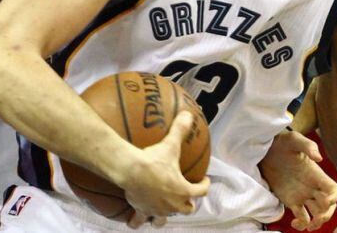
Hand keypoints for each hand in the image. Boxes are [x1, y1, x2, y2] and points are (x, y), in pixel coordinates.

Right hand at [122, 112, 209, 227]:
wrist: (131, 171)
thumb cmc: (154, 160)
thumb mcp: (170, 145)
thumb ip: (180, 130)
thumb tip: (188, 115)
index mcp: (184, 190)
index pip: (201, 191)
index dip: (204, 185)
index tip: (204, 179)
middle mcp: (173, 204)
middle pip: (187, 209)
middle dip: (187, 203)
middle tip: (185, 194)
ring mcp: (157, 210)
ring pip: (164, 220)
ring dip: (166, 215)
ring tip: (164, 209)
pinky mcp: (142, 211)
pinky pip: (139, 221)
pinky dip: (139, 220)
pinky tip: (137, 218)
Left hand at [259, 129, 336, 230]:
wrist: (266, 149)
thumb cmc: (281, 142)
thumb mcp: (293, 139)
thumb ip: (308, 146)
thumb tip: (319, 158)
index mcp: (316, 174)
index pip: (334, 190)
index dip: (333, 198)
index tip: (324, 201)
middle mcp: (312, 186)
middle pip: (329, 206)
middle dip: (326, 215)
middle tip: (316, 219)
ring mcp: (302, 195)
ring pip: (318, 214)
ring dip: (317, 223)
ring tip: (307, 224)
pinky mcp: (291, 201)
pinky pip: (302, 217)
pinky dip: (301, 224)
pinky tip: (294, 222)